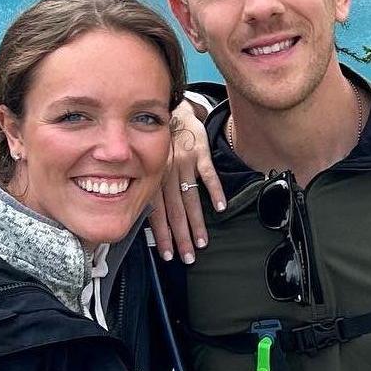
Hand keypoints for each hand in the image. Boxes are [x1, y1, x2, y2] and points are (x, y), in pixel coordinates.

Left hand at [150, 99, 224, 262]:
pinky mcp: (200, 153)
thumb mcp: (151, 167)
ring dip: (197, 223)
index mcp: (152, 179)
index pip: (157, 214)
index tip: (168, 255)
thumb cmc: (161, 146)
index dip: (163, 236)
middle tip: (188, 257)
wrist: (174, 113)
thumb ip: (153, 191)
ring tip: (202, 242)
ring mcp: (184, 163)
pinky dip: (215, 191)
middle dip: (181, 237)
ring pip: (191, 198)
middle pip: (175, 211)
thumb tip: (153, 224)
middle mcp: (167, 172)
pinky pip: (208, 175)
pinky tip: (220, 208)